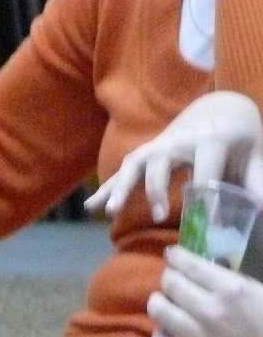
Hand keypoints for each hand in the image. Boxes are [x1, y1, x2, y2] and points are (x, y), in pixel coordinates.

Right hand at [84, 91, 262, 221]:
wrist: (219, 108)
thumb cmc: (240, 137)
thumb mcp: (254, 156)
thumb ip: (256, 182)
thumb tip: (260, 212)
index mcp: (209, 141)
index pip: (205, 172)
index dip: (206, 199)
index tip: (207, 227)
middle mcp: (179, 141)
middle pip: (160, 162)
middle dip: (155, 187)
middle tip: (158, 217)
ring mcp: (160, 144)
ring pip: (134, 163)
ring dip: (120, 186)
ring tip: (109, 212)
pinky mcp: (149, 150)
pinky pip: (124, 168)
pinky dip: (108, 187)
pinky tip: (91, 206)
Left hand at [147, 245, 262, 336]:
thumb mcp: (260, 294)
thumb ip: (232, 281)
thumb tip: (206, 271)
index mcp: (231, 290)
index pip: (187, 263)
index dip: (175, 257)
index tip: (173, 256)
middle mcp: (210, 310)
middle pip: (169, 283)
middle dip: (170, 278)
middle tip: (174, 282)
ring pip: (158, 309)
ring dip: (160, 303)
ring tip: (167, 305)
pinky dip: (162, 334)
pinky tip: (171, 333)